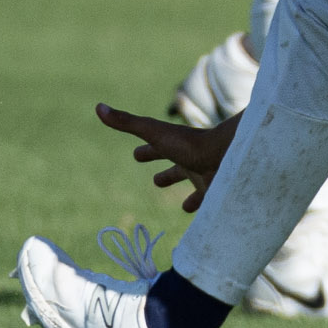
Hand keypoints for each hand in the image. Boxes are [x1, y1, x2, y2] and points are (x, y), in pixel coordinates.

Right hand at [96, 103, 237, 213]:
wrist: (229, 156)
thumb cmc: (189, 144)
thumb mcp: (154, 132)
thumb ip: (127, 123)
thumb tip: (98, 106)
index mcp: (174, 146)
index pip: (156, 147)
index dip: (146, 151)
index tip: (136, 155)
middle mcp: (190, 160)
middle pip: (176, 167)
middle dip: (166, 173)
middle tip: (156, 181)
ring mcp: (204, 175)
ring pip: (194, 185)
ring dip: (191, 196)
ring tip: (185, 206)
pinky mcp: (215, 192)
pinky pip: (208, 204)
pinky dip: (203, 211)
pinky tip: (201, 220)